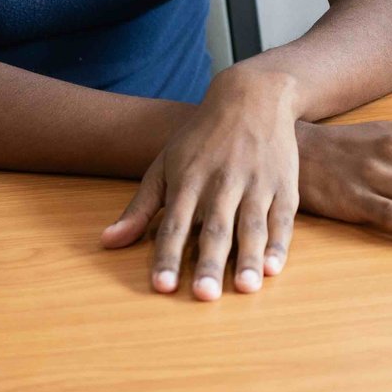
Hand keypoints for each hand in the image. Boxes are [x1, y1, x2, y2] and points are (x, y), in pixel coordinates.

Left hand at [100, 73, 299, 300]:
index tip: (162, 286)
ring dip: (248, 258)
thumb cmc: (201, 136)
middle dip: (209, 263)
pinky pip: (282, 219)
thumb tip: (107, 242)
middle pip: (214, 229)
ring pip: (251, 226)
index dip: (167, 255)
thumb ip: (141, 207)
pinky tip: (273, 268)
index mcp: (189, 179)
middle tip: (205, 296)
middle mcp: (223, 182)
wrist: (253, 95)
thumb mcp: (165, 163)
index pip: (174, 224)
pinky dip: (279, 244)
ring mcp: (256, 183)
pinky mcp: (284, 184)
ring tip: (246, 289)